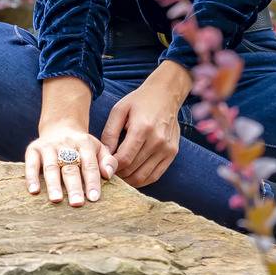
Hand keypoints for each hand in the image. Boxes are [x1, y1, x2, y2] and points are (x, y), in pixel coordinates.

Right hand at [25, 117, 115, 205]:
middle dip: (73, 186)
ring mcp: (48, 146)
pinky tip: (34, 191)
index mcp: (84, 143)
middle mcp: (65, 143)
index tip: (94, 198)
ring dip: (53, 184)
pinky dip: (31, 177)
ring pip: (51, 166)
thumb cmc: (82, 146)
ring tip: (56, 199)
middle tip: (77, 203)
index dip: (92, 181)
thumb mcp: (98, 148)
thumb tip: (108, 174)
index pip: (89, 164)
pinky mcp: (33, 149)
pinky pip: (31, 164)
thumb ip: (108, 161)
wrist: (60, 126)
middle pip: (70, 167)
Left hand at [99, 64, 190, 187]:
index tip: (103, 164)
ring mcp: (167, 149)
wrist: (166, 94)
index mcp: (142, 128)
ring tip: (118, 173)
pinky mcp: (172, 153)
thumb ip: (110, 133)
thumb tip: (103, 155)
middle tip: (108, 170)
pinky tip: (131, 175)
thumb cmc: (139, 101)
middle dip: (117, 174)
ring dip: (128, 180)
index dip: (111, 166)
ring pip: (143, 177)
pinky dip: (141, 180)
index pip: (124, 159)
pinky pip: (155, 176)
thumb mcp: (119, 110)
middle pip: (132, 170)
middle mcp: (157, 141)